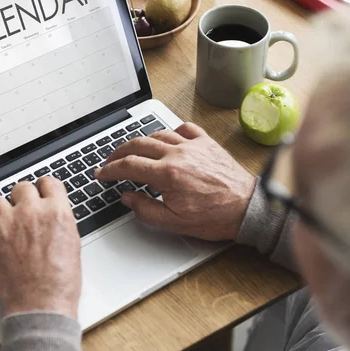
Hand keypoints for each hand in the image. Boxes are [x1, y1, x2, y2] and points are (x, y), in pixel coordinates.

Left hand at [0, 177, 80, 317]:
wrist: (42, 304)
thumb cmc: (60, 282)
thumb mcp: (72, 244)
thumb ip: (60, 222)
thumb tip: (52, 216)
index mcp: (57, 212)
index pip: (49, 183)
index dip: (43, 188)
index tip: (39, 192)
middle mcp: (33, 211)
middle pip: (22, 187)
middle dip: (21, 198)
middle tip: (19, 209)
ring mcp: (10, 221)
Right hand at [96, 123, 255, 240]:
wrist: (247, 208)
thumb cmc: (216, 216)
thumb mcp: (174, 222)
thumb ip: (145, 209)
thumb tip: (127, 197)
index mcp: (168, 174)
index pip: (128, 166)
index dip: (110, 169)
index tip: (102, 173)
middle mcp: (178, 154)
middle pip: (138, 145)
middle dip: (118, 152)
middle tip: (110, 160)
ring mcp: (193, 145)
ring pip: (158, 134)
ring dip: (141, 141)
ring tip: (132, 150)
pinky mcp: (206, 143)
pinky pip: (184, 128)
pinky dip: (171, 131)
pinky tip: (167, 139)